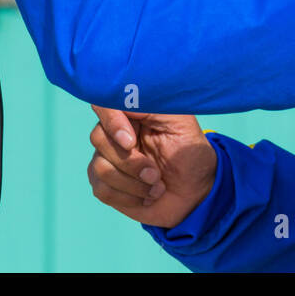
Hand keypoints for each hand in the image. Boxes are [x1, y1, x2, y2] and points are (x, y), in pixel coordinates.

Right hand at [87, 105, 217, 229]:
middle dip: (130, 162)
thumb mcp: (180, 122)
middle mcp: (114, 134)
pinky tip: (148, 196)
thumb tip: (126, 98)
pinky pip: (102, 190)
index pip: (104, 104)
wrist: (196, 190)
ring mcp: (107, 159)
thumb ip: (153, 104)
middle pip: (98, 138)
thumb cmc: (190, 152)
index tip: (131, 142)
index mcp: (132, 114)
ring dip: (134, 183)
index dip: (112, 122)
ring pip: (100, 167)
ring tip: (157, 185)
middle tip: (155, 173)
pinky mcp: (105, 184)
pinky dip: (130, 197)